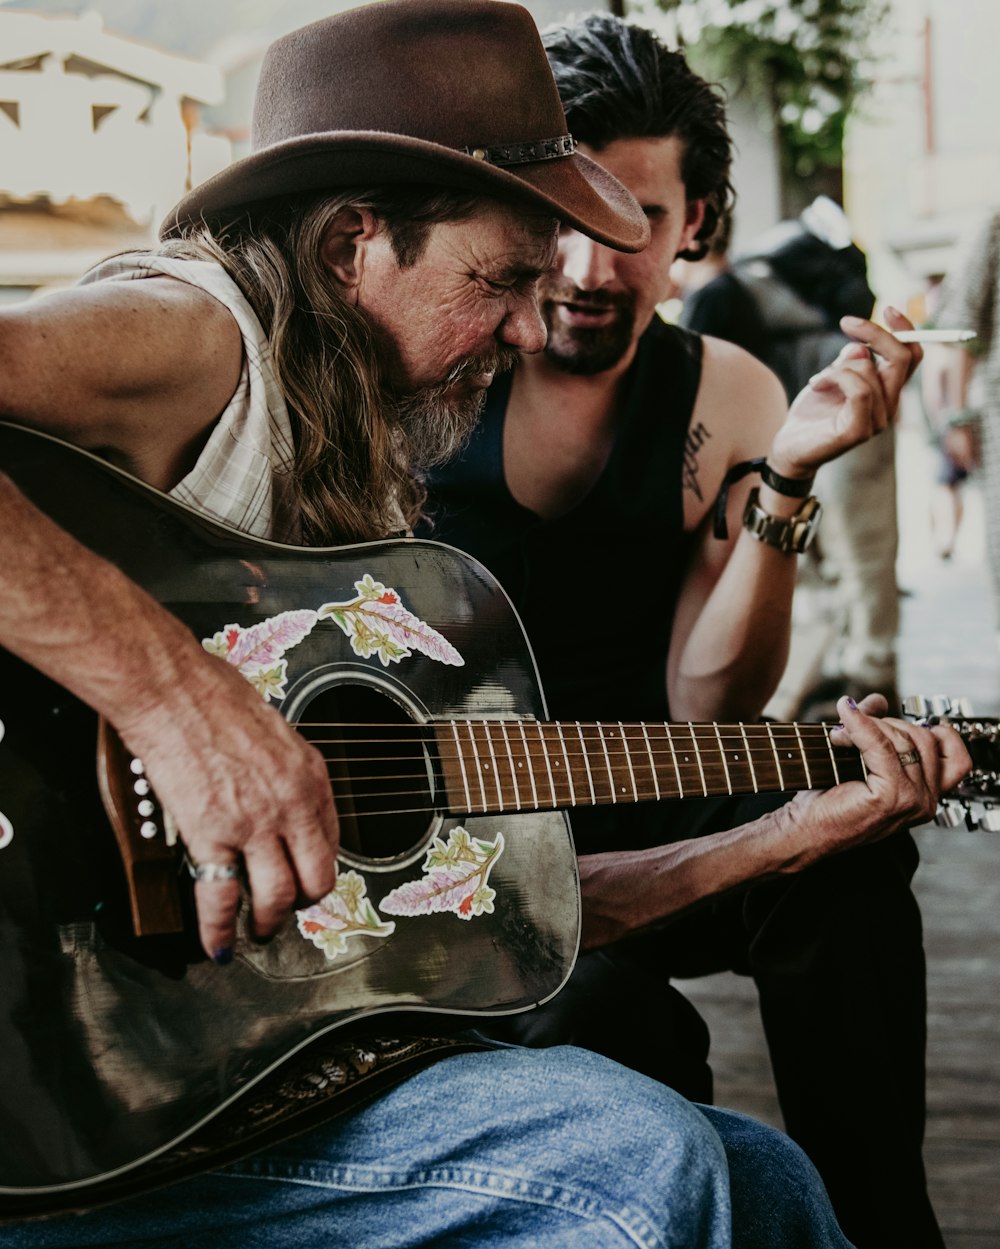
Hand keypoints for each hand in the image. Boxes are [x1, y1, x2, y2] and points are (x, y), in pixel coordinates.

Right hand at [118, 648, 338, 961]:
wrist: (173, 688)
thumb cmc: (214, 695)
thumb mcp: (274, 730)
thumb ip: (281, 769)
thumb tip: (277, 787)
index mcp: (310, 775)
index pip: (331, 840)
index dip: (318, 867)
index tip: (307, 877)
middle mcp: (292, 803)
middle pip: (315, 877)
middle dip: (303, 903)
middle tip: (290, 911)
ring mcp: (254, 823)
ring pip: (277, 897)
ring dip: (268, 923)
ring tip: (258, 932)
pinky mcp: (211, 835)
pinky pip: (221, 897)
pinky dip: (219, 929)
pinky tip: (217, 943)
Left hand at [767, 307, 921, 480]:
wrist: (790, 447)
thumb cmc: (812, 412)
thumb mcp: (831, 376)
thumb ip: (850, 360)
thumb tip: (863, 347)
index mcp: (887, 391)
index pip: (912, 355)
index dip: (906, 329)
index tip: (888, 308)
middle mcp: (889, 406)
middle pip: (902, 358)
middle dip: (876, 333)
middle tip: (846, 322)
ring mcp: (877, 421)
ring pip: (871, 371)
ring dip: (839, 366)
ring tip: (818, 379)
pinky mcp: (859, 431)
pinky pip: (859, 390)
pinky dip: (835, 377)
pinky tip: (816, 383)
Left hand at [782, 693, 970, 863]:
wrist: (804, 829)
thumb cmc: (827, 798)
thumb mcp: (860, 757)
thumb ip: (875, 728)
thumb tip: (878, 700)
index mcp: (925, 795)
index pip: (953, 754)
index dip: (931, 731)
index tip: (895, 723)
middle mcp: (926, 802)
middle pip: (924, 739)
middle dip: (886, 724)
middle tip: (850, 728)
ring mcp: (913, 801)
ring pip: (903, 740)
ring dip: (868, 727)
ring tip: (838, 735)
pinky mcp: (893, 797)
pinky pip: (882, 747)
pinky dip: (862, 727)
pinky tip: (844, 722)